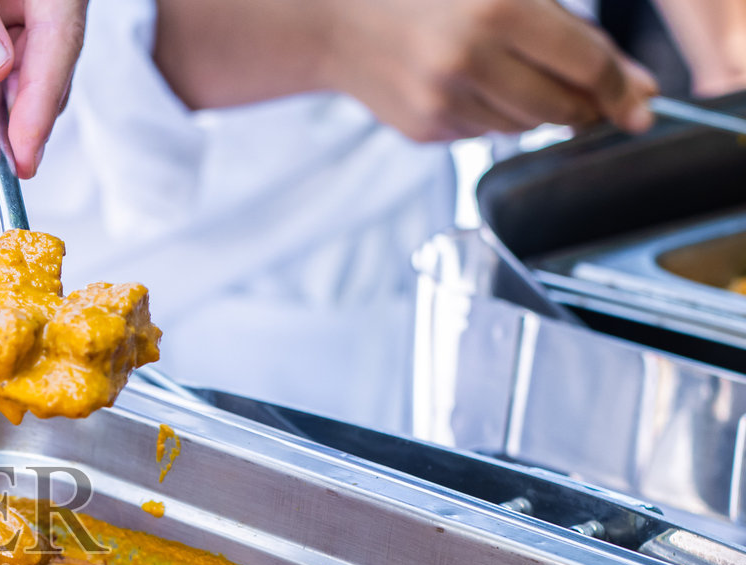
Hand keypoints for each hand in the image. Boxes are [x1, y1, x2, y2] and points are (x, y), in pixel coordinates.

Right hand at [317, 0, 656, 139]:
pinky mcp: (424, 129)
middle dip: (580, 104)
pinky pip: (483, 135)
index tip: (641, 104)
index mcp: (498, 9)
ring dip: (532, 108)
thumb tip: (635, 90)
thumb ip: (575, 34)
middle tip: (581, 92)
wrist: (339, 20)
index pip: (587, 65)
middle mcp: (469, 59)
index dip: (622, 89)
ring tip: (504, 73)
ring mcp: (442, 101)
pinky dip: (490, 115)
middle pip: (561, 108)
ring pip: (524, 127)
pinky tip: (465, 86)